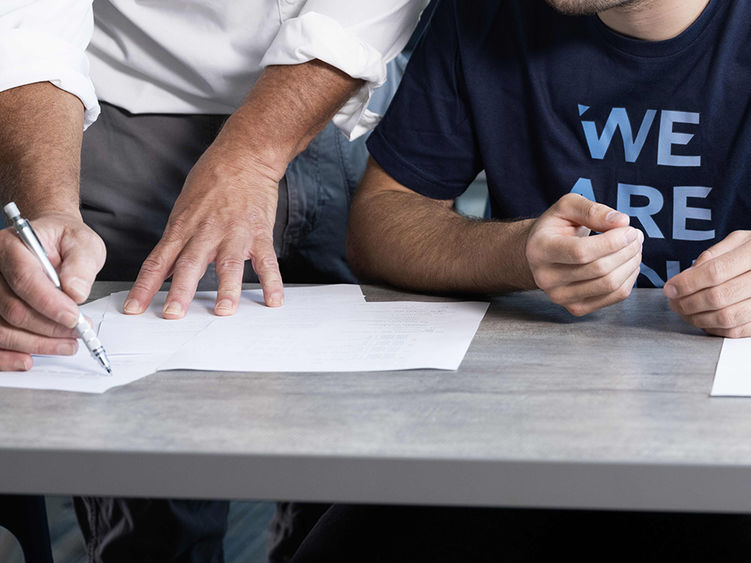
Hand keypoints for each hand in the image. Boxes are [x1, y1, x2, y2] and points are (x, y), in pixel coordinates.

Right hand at [0, 213, 105, 369]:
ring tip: (66, 344)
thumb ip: (81, 265)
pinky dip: (8, 355)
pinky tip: (28, 359)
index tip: (74, 318)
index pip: (24, 278)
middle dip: (49, 327)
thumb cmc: (64, 240)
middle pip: (12, 308)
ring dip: (35, 343)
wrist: (50, 241)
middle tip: (78, 333)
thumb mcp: (83, 243)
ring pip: (2, 328)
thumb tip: (75, 293)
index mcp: (12, 246)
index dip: (50, 304)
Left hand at [123, 144, 283, 318]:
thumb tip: (164, 268)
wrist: (244, 155)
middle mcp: (206, 232)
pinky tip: (273, 300)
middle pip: (189, 265)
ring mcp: (234, 233)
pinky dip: (272, 282)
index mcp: (183, 228)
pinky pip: (267, 261)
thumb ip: (177, 241)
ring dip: (226, 289)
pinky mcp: (259, 233)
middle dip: (179, 292)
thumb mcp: (185, 209)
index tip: (134, 308)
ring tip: (224, 311)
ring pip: (228, 264)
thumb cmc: (213, 179)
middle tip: (173, 314)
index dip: (144, 286)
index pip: (158, 261)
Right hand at [525, 193, 642, 315]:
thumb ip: (592, 210)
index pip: (581, 252)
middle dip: (627, 250)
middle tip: (636, 236)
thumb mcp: (567, 207)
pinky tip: (628, 263)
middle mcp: (545, 278)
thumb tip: (622, 222)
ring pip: (610, 285)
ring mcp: (559, 297)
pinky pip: (614, 297)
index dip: (612, 241)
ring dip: (631, 264)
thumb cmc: (556, 227)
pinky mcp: (575, 308)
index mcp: (540, 250)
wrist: (543, 253)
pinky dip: (629, 278)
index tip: (629, 229)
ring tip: (634, 247)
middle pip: (599, 269)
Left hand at [664, 231, 750, 336]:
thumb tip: (685, 276)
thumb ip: (712, 256)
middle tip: (673, 301)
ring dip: (697, 318)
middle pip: (718, 297)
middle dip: (687, 302)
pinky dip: (715, 329)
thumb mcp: (739, 241)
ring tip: (684, 311)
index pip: (715, 272)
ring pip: (726, 318)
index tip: (670, 288)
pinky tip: (704, 320)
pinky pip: (738, 331)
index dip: (687, 283)